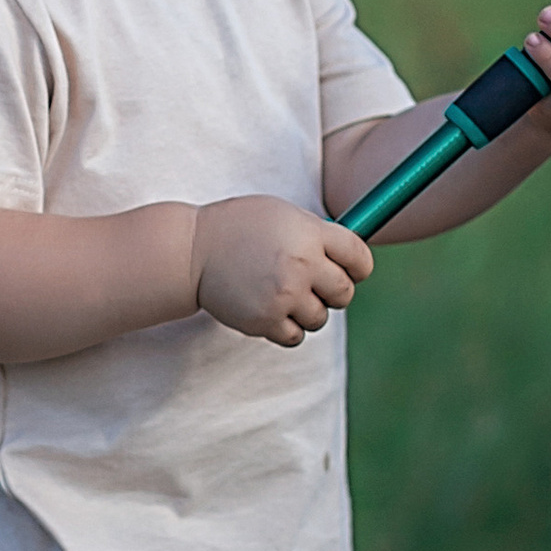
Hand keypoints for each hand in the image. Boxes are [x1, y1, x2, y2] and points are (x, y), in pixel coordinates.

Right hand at [190, 193, 373, 346]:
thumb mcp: (282, 215)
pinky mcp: (265, 321)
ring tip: (281, 293)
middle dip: (333, 291)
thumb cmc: (238, 228)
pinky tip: (270, 308)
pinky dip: (286, 328)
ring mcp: (283, 295)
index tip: (350, 270)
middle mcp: (301, 264)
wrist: (190, 251)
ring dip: (306, 311)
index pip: (359, 257)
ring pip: (320, 318)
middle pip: (344, 292)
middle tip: (311, 283)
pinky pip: (295, 336)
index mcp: (309, 233)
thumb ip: (317, 233)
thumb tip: (354, 258)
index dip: (358, 267)